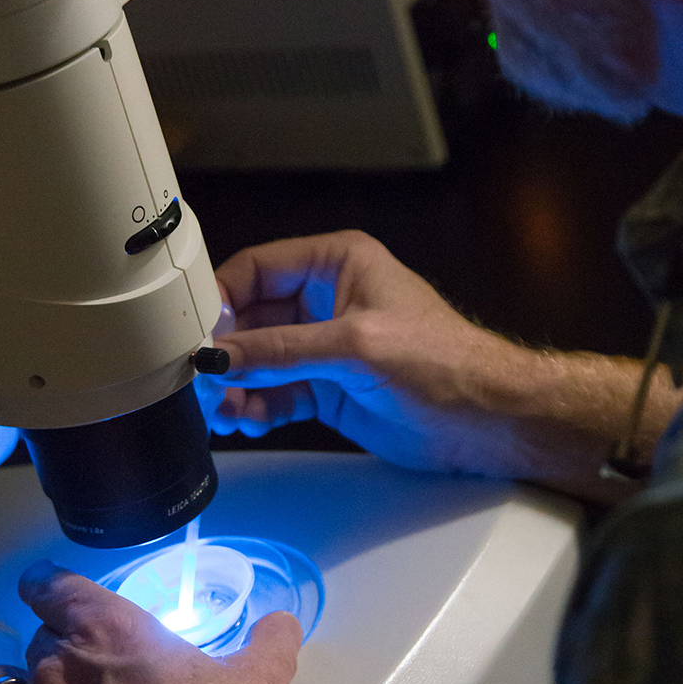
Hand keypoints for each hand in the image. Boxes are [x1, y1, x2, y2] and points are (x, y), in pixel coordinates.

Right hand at [197, 230, 680, 492]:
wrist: (488, 421)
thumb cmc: (446, 362)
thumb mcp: (355, 347)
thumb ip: (281, 352)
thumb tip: (220, 354)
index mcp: (337, 263)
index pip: (257, 269)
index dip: (221, 298)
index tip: (193, 330)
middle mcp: (326, 299)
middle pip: (250, 317)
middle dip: (224, 349)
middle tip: (198, 377)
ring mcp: (325, 346)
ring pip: (258, 360)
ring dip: (235, 384)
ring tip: (220, 407)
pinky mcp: (327, 388)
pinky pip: (274, 393)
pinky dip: (255, 408)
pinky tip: (245, 421)